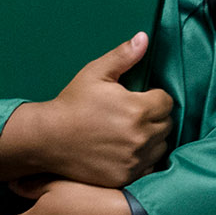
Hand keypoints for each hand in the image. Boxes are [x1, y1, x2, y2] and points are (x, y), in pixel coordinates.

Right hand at [0, 33, 174, 188]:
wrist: (48, 138)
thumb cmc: (72, 103)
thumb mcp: (95, 73)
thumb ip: (123, 56)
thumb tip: (144, 38)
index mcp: (137, 109)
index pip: (167, 102)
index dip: (154, 98)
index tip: (139, 99)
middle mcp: (140, 136)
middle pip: (166, 124)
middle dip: (154, 117)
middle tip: (133, 115)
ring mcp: (134, 160)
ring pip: (160, 146)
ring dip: (152, 139)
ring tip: (130, 133)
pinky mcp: (126, 176)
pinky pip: (149, 167)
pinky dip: (143, 160)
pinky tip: (126, 151)